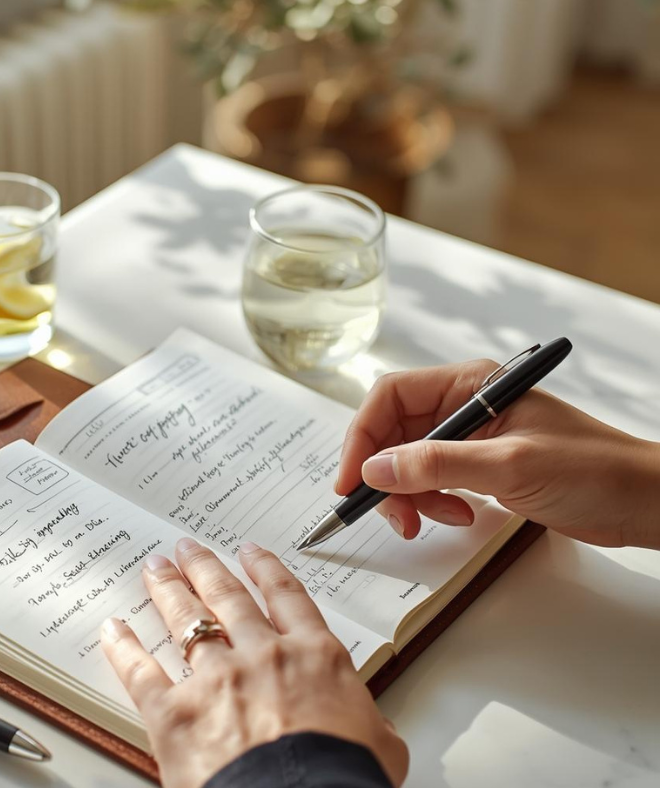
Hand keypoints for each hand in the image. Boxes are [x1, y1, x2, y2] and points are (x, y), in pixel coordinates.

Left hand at [101, 539, 408, 787]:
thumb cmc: (343, 778)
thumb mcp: (379, 744)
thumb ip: (367, 720)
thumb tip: (371, 727)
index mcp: (313, 656)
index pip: (287, 598)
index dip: (265, 569)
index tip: (250, 552)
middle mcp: (262, 655)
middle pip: (228, 598)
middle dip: (205, 568)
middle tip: (188, 549)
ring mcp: (216, 680)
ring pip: (187, 620)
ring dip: (168, 590)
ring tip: (156, 570)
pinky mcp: (175, 713)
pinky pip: (141, 672)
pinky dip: (124, 649)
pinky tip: (114, 630)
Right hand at [336, 360, 659, 548]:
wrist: (643, 501)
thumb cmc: (593, 469)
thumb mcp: (509, 465)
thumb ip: (437, 464)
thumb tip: (374, 468)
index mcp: (470, 384)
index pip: (392, 397)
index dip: (362, 436)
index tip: (351, 479)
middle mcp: (464, 405)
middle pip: (394, 432)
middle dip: (385, 474)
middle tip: (388, 513)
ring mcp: (471, 437)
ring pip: (408, 461)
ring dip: (410, 495)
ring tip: (434, 520)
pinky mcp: (479, 466)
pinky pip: (433, 480)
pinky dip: (432, 502)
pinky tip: (459, 515)